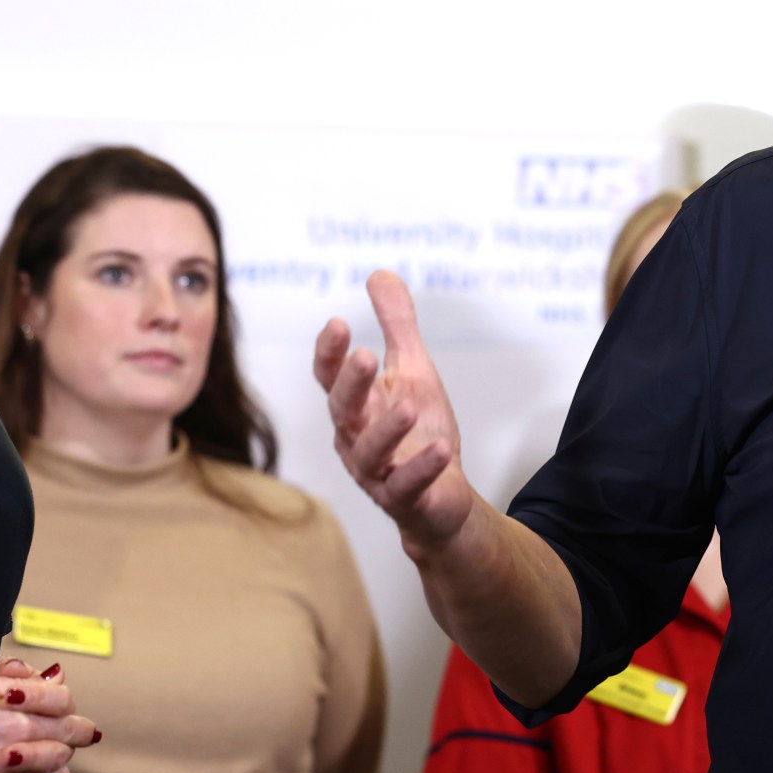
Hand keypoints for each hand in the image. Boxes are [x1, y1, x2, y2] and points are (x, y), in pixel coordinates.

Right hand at [0, 659, 96, 772]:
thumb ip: (18, 682)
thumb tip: (53, 679)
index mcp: (13, 713)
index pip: (67, 715)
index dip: (74, 716)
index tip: (74, 720)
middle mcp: (7, 750)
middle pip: (63, 754)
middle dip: (66, 745)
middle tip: (61, 741)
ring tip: (38, 768)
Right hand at [314, 272, 473, 551]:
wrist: (442, 495)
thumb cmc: (420, 429)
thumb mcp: (413, 370)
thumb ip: (396, 325)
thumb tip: (378, 273)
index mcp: (355, 405)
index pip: (330, 377)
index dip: (330, 353)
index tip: (338, 323)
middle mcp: (355, 438)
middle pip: (342, 411)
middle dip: (351, 385)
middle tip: (365, 357)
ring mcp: (376, 472)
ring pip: (369, 453)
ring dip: (387, 430)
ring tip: (409, 407)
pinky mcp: (402, 499)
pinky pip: (406, 486)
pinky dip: (421, 468)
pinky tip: (440, 449)